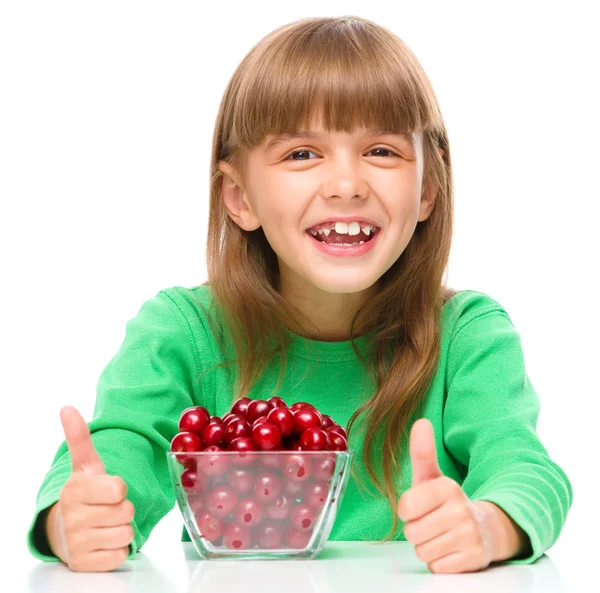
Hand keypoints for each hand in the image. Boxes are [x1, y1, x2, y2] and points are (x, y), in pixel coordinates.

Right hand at [45, 405, 134, 571]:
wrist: (64, 530)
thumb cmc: (84, 494)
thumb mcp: (84, 466)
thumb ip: (79, 438)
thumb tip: (66, 408)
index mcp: (75, 490)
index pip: (118, 488)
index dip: (120, 488)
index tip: (109, 489)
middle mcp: (73, 517)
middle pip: (126, 512)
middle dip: (123, 509)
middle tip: (108, 507)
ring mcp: (77, 543)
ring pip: (126, 534)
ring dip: (122, 529)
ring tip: (106, 523)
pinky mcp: (85, 564)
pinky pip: (120, 555)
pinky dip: (117, 549)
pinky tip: (103, 541)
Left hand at [397, 418, 496, 572]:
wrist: (485, 529)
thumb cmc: (447, 503)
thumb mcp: (432, 477)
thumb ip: (422, 452)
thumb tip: (420, 421)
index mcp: (447, 487)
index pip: (406, 507)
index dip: (407, 510)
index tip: (419, 506)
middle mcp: (461, 510)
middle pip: (412, 532)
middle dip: (417, 530)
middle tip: (432, 523)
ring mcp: (470, 536)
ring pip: (423, 551)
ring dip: (428, 547)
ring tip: (441, 535)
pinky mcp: (475, 560)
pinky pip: (437, 566)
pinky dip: (440, 562)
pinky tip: (451, 549)